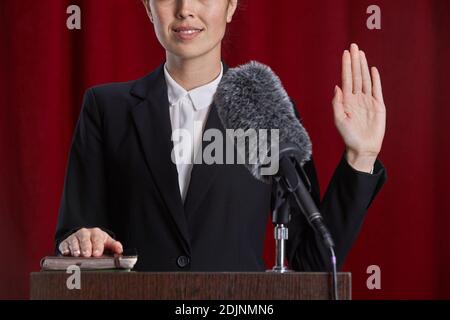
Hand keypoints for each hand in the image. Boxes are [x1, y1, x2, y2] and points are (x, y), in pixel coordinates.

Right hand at [58, 227, 122, 256]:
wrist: (84, 238)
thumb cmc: (97, 242)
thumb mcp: (106, 242)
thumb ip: (114, 246)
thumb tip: (120, 250)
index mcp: (96, 233)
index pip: (97, 238)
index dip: (97, 246)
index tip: (97, 253)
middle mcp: (84, 233)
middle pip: (84, 239)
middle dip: (86, 247)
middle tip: (87, 254)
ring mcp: (74, 238)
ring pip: (74, 241)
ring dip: (75, 248)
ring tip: (77, 255)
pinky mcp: (65, 243)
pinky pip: (64, 245)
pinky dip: (65, 249)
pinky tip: (66, 253)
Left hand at [332, 43, 385, 172]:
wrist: (362, 147)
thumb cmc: (348, 136)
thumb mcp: (338, 120)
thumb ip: (337, 103)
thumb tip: (337, 86)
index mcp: (346, 100)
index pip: (346, 79)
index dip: (346, 66)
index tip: (345, 53)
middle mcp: (357, 97)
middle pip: (356, 75)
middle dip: (355, 61)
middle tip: (354, 46)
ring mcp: (368, 100)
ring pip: (365, 79)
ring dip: (363, 66)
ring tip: (362, 53)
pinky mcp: (378, 105)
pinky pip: (377, 89)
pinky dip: (375, 79)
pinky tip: (372, 69)